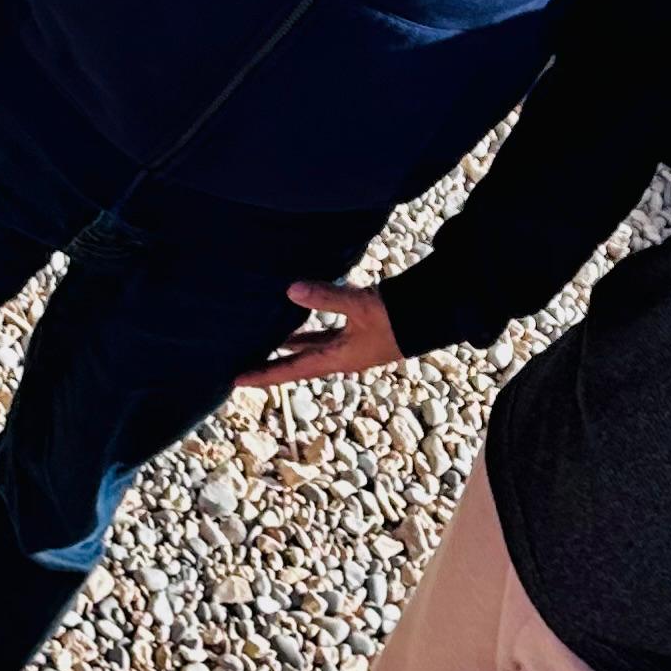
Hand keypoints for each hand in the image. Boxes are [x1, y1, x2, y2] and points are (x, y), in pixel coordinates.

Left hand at [236, 280, 403, 392]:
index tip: (236, 380)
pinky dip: (307, 332)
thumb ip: (326, 297)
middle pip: (297, 364)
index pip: (292, 371)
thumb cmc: (398, 316)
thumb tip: (291, 290)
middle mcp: (340, 358)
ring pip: (310, 349)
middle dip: (271, 364)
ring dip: (288, 347)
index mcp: (337, 359)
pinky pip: (324, 336)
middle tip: (244, 364)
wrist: (433, 316)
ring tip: (264, 341)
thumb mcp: (360, 306)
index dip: (264, 375)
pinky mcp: (358, 333)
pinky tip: (298, 319)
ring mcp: (350, 347)